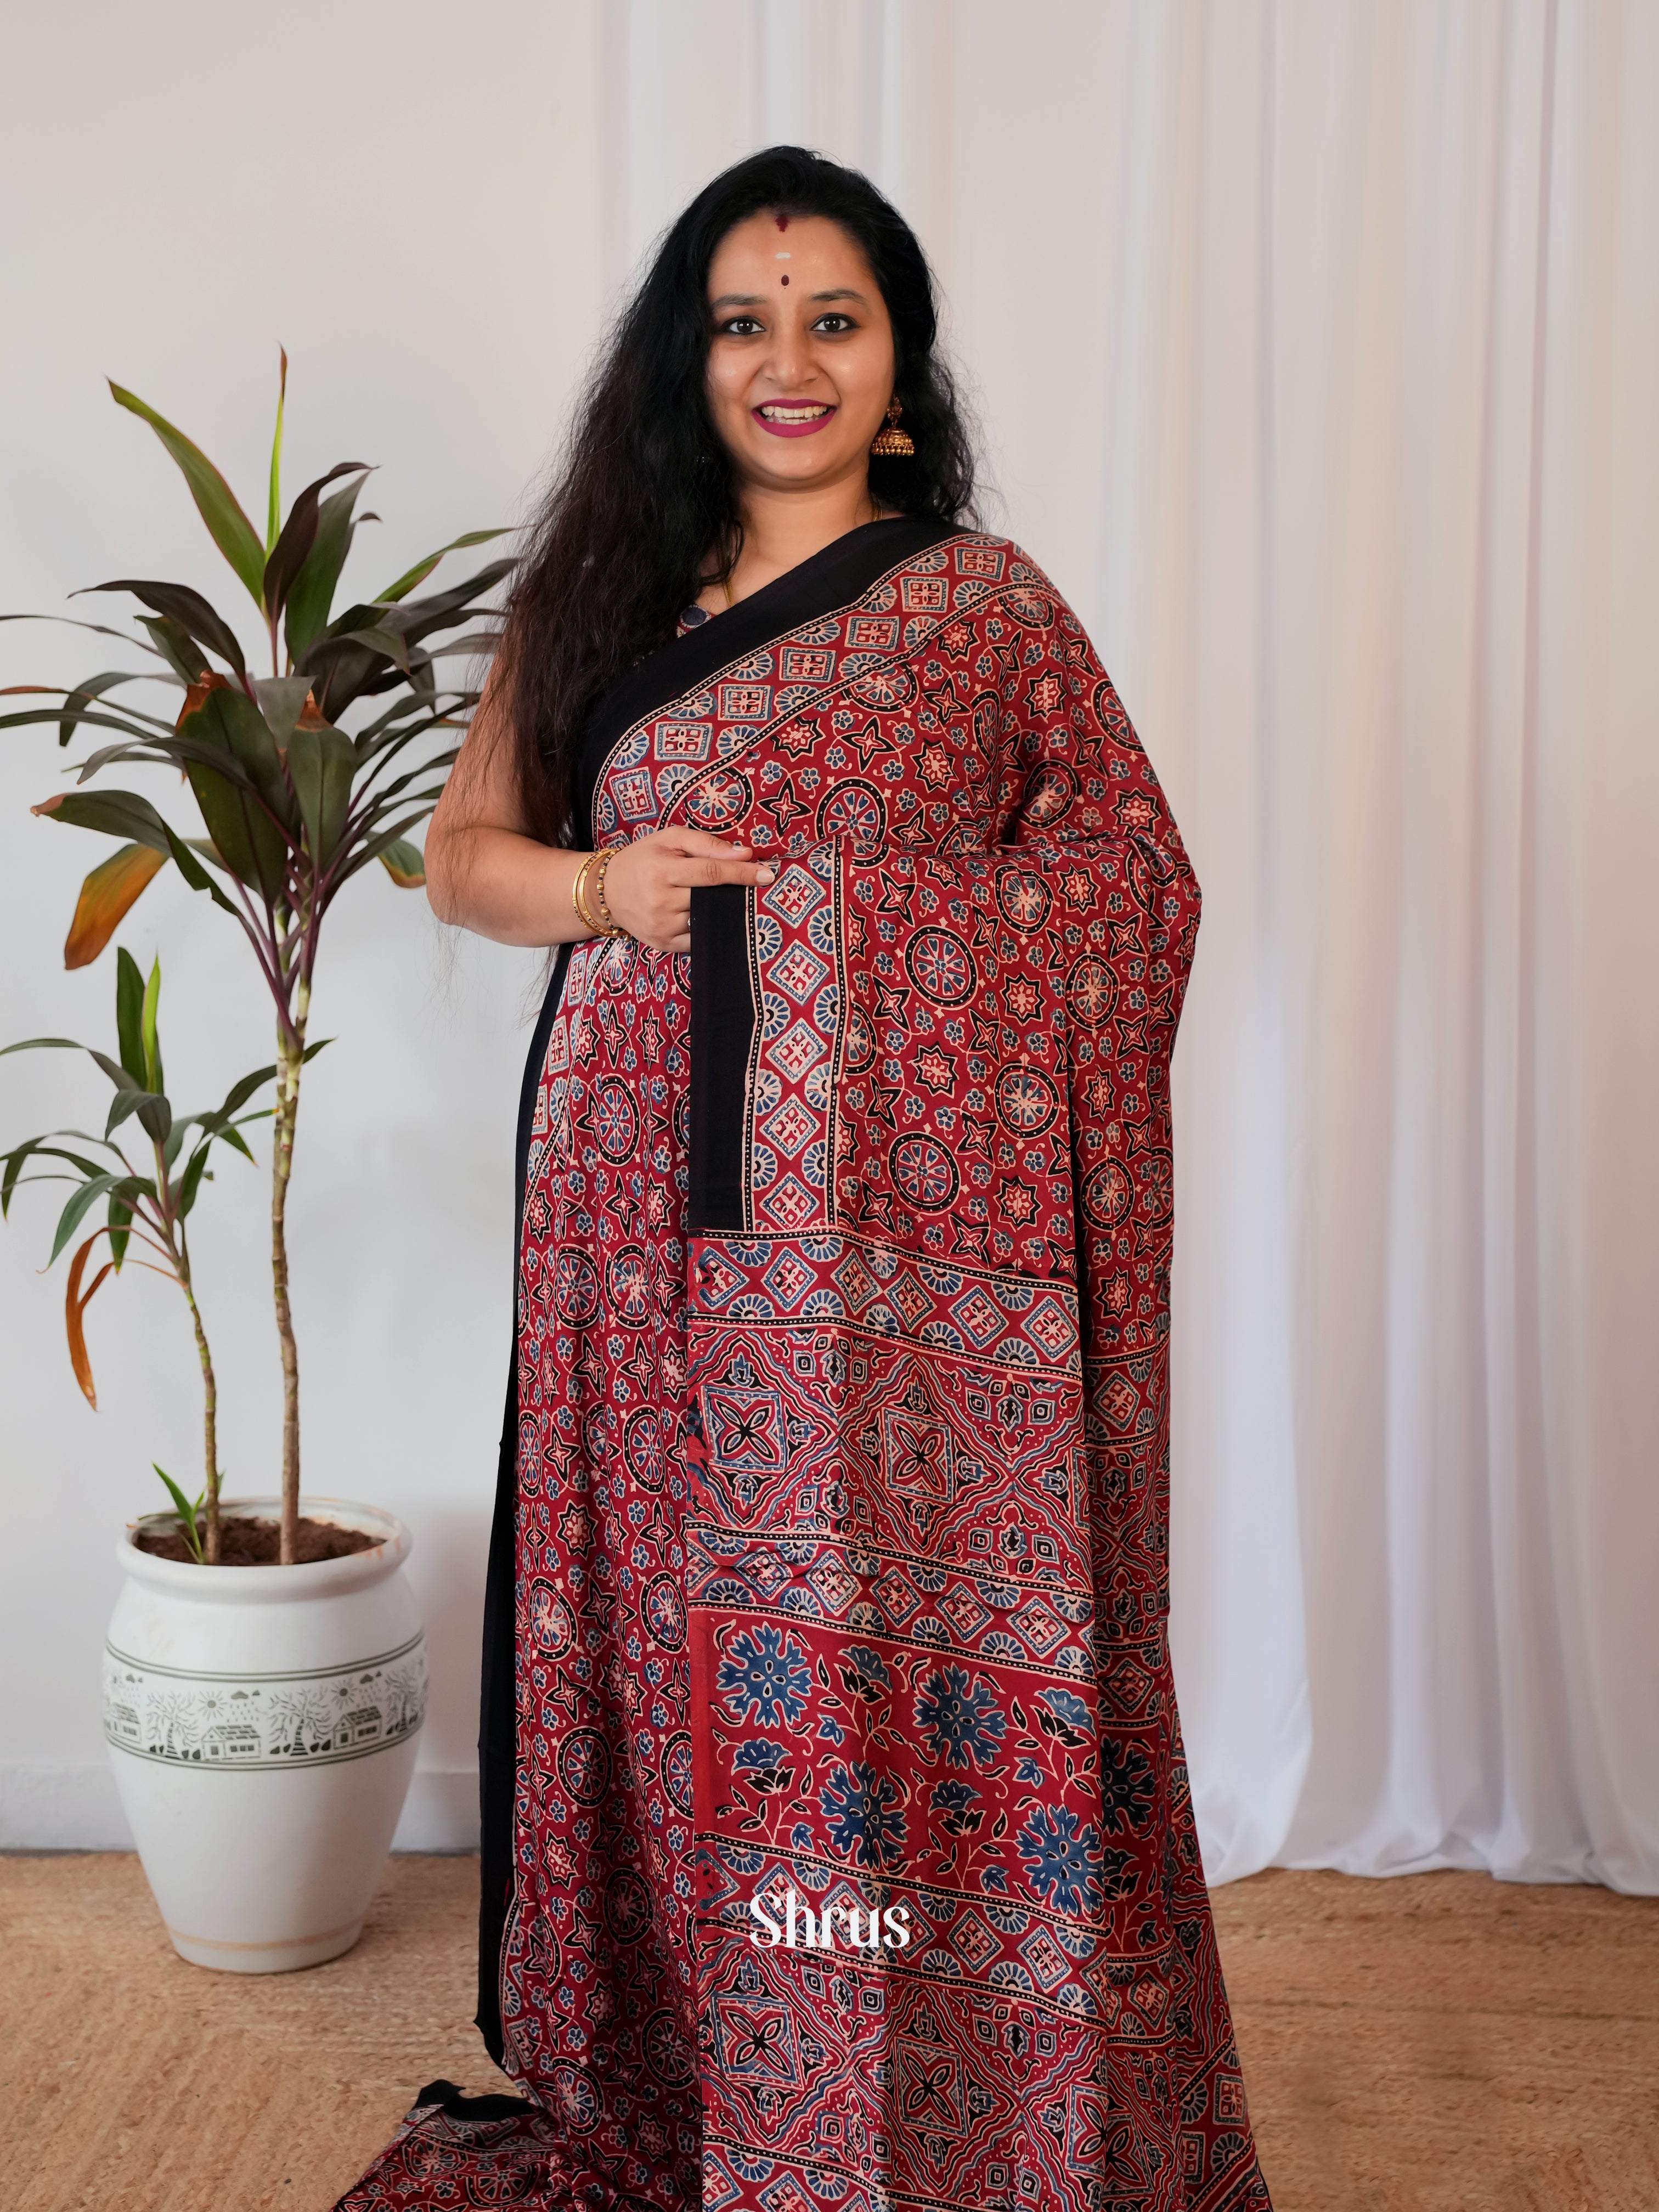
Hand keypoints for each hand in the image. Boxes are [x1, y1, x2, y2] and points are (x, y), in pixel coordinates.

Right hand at [601, 828, 775, 952]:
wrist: (606, 891)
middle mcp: (661, 902)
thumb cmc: (642, 859)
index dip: (742, 874)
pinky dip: (711, 929)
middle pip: (713, 899)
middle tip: (754, 887)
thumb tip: (744, 854)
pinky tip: (713, 918)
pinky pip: (699, 940)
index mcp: (662, 871)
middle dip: (736, 893)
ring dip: (724, 912)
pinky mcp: (663, 945)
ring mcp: (662, 927)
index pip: (711, 873)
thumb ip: (705, 843)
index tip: (767, 874)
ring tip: (727, 901)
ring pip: (709, 921)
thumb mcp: (669, 839)